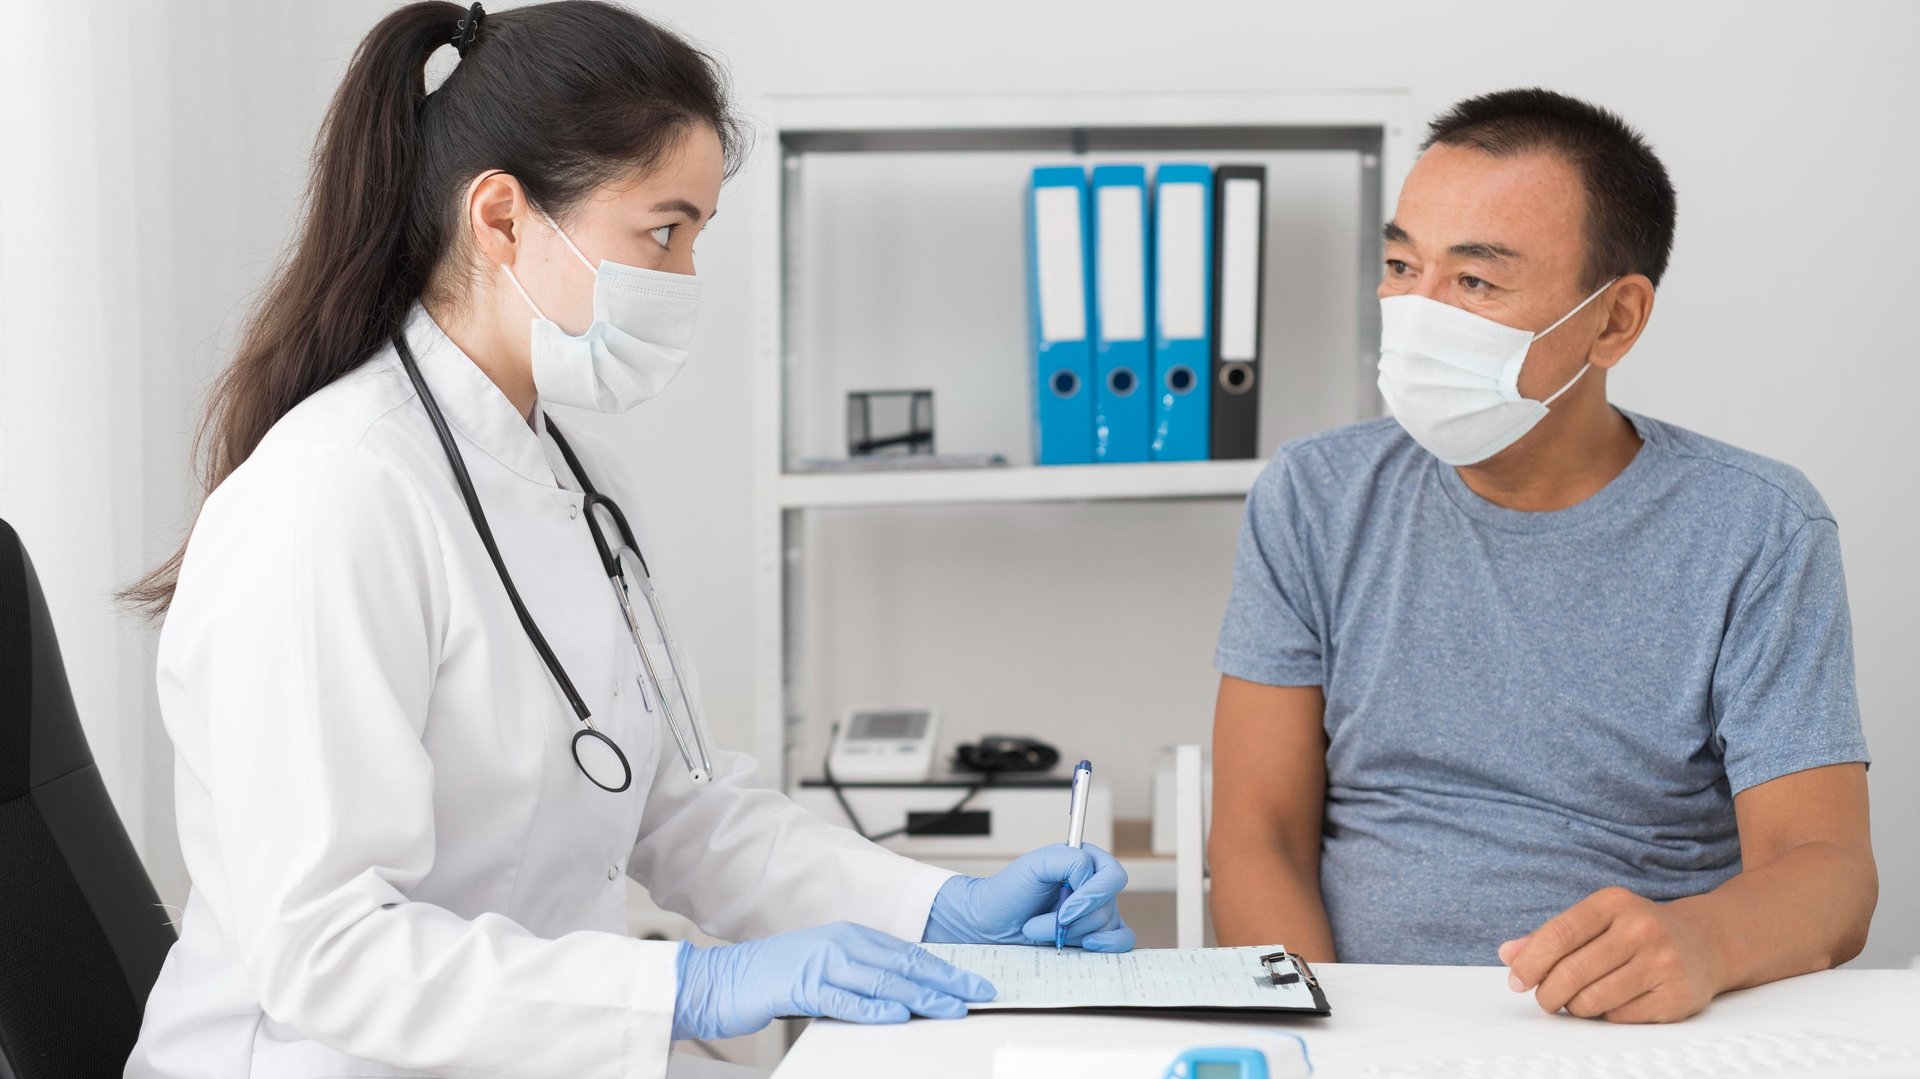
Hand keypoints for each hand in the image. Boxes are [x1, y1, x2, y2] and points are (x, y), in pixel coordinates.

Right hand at [671, 922, 995, 1040]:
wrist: (718, 981)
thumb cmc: (771, 980)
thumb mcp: (825, 972)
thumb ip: (862, 978)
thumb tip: (904, 996)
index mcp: (849, 936)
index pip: (909, 954)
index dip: (946, 969)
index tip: (975, 983)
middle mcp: (840, 943)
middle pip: (904, 964)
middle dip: (946, 980)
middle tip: (978, 993)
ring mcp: (820, 962)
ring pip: (881, 980)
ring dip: (920, 996)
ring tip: (950, 1007)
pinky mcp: (800, 984)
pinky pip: (844, 998)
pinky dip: (872, 1009)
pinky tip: (896, 1017)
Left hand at [922, 843, 1134, 951]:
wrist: (994, 922)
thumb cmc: (1010, 891)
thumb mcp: (1035, 865)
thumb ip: (1070, 860)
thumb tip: (1090, 876)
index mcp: (1086, 861)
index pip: (1112, 876)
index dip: (1092, 896)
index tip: (1066, 910)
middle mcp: (1095, 885)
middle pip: (1107, 907)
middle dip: (1071, 921)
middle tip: (1038, 922)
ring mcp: (1097, 911)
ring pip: (1106, 927)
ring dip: (1069, 934)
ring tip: (1039, 929)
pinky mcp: (1095, 933)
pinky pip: (1122, 940)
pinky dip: (1108, 945)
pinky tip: (1086, 945)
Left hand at [1500, 887, 1724, 1022]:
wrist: (1704, 942)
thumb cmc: (1636, 931)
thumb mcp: (1596, 919)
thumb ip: (1550, 935)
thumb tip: (1508, 954)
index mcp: (1613, 903)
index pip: (1559, 934)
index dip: (1530, 962)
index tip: (1516, 980)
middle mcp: (1641, 929)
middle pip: (1573, 972)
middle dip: (1547, 993)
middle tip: (1544, 999)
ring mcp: (1663, 963)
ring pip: (1593, 1000)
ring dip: (1574, 1007)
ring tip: (1576, 1000)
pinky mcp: (1677, 996)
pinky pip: (1619, 1017)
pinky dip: (1604, 1016)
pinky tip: (1609, 1003)